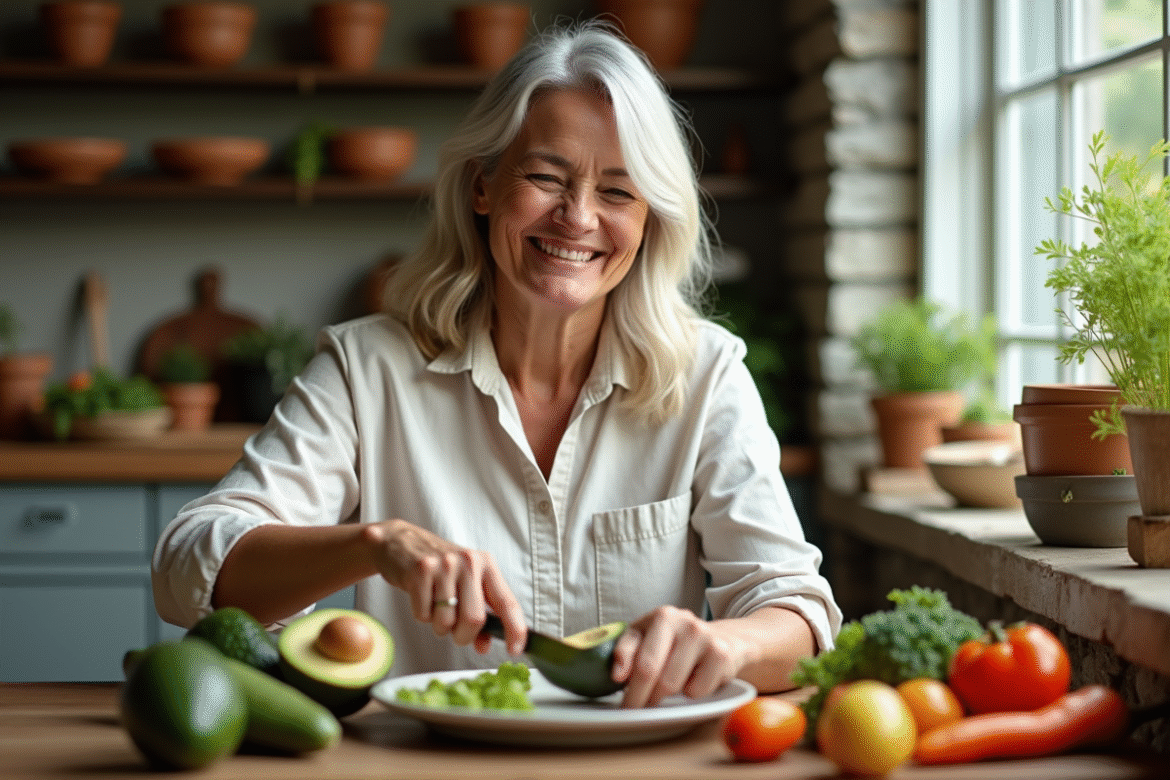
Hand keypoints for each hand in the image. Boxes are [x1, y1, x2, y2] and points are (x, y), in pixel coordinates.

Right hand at [362, 519, 526, 653]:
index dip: (515, 629)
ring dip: (440, 626)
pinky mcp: (421, 571)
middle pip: (474, 619)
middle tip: (455, 631)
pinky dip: (422, 615)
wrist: (402, 544)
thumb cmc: (439, 567)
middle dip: (463, 636)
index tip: (515, 649)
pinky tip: (422, 597)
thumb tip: (484, 645)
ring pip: (447, 621)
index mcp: (486, 565)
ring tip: (435, 607)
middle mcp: (469, 562)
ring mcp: (445, 565)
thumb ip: (480, 612)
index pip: (507, 602)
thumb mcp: (466, 583)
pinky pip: (424, 614)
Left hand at [610, 605, 751, 708]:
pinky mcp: (722, 656)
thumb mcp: (647, 636)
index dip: (627, 685)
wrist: (724, 637)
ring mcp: (705, 638)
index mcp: (662, 616)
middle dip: (640, 696)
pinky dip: (691, 694)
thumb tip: (617, 675)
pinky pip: (696, 691)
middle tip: (636, 708)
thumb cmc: (676, 641)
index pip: (637, 657)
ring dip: (664, 696)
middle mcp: (685, 623)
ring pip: (672, 685)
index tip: (623, 702)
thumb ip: (627, 650)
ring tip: (666, 688)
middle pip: (652, 672)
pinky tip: (693, 679)